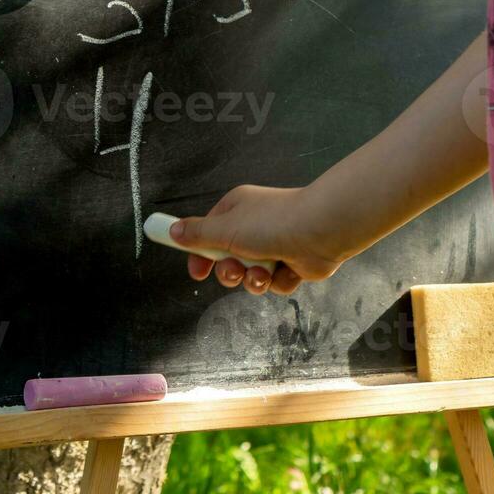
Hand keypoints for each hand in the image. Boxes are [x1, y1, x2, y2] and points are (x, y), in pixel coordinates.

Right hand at [170, 185, 355, 295]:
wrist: (322, 230)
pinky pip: (275, 282)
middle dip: (230, 271)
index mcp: (236, 210)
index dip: (200, 255)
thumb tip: (172, 230)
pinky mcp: (292, 263)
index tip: (196, 272)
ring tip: (264, 271)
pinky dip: (279, 281)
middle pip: (228, 259)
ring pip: (251, 275)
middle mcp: (254, 226)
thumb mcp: (226, 228)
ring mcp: (275, 245)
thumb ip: (197, 234)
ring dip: (254, 279)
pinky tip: (287, 270)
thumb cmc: (273, 223)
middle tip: (235, 269)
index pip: (208, 234)